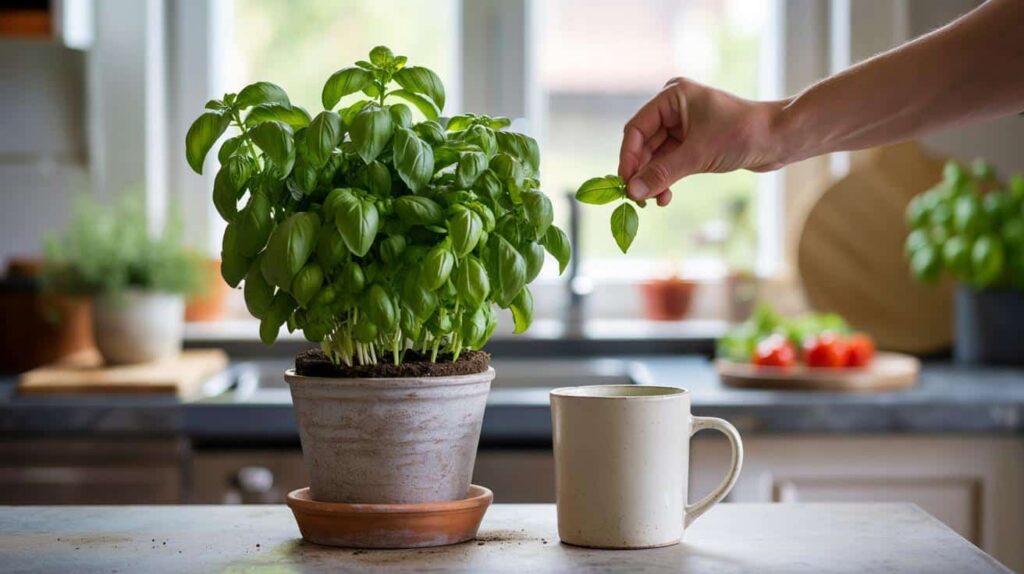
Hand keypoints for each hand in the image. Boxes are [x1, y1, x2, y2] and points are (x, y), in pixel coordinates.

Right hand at [618, 77, 784, 205]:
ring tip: (654, 201)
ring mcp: (683, 125)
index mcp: (671, 96)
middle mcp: (674, 108)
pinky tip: (665, 196)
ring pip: (656, 156)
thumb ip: (662, 173)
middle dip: (642, 172)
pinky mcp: (693, 142)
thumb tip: (632, 191)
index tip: (625, 184)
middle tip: (638, 198)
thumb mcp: (697, 155)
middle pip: (644, 144)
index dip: (629, 158)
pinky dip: (666, 178)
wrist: (780, 139)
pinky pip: (670, 162)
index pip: (636, 129)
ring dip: (654, 179)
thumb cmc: (742, 134)